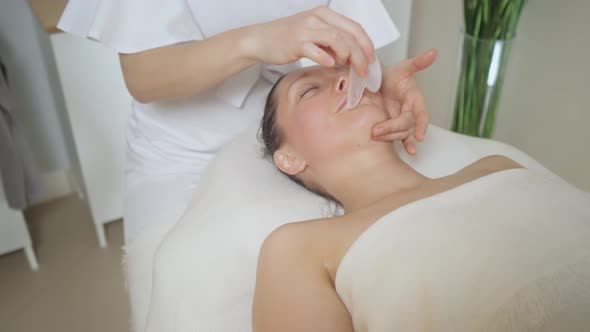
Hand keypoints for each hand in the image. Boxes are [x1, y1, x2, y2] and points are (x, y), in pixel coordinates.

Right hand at [250, 6, 374, 76]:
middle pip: (349, 35)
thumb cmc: (288, 38)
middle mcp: (317, 18)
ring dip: (347, 56)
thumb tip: (353, 58)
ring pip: (337, 40)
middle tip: (363, 70)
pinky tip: (330, 64)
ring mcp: (306, 29)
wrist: (262, 39)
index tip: (370, 60)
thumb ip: (333, 43)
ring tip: (346, 67)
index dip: (366, 45)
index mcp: (325, 14)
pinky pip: (316, 50)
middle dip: (361, 55)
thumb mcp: (315, 35)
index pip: (354, 27)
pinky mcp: (296, 43)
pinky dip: (326, 58)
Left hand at [372, 49, 437, 154]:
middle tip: (376, 130)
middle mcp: (411, 111)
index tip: (419, 136)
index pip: (421, 115)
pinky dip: (404, 145)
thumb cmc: (391, 74)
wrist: (376, 81)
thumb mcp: (403, 67)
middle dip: (392, 129)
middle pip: (407, 126)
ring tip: (375, 135)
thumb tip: (433, 53)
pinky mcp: (394, 125)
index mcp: (415, 99)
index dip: (421, 125)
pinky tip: (408, 152)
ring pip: (401, 133)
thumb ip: (417, 63)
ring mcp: (402, 119)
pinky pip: (400, 137)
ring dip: (390, 136)